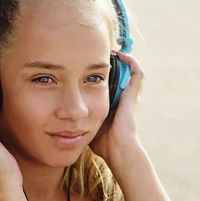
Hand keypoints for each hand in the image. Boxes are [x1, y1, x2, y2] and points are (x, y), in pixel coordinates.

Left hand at [90, 51, 144, 173]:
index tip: (90, 64)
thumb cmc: (104, 143)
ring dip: (122, 59)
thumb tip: (62, 116)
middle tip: (99, 53)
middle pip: (121, 75)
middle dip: (112, 63)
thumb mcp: (88, 126)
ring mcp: (130, 96)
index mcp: (114, 105)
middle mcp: (124, 98)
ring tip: (111, 49)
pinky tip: (119, 54)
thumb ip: (79, 119)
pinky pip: (137, 73)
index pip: (111, 84)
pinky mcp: (133, 95)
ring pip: (131, 71)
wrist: (119, 150)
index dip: (103, 74)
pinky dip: (130, 62)